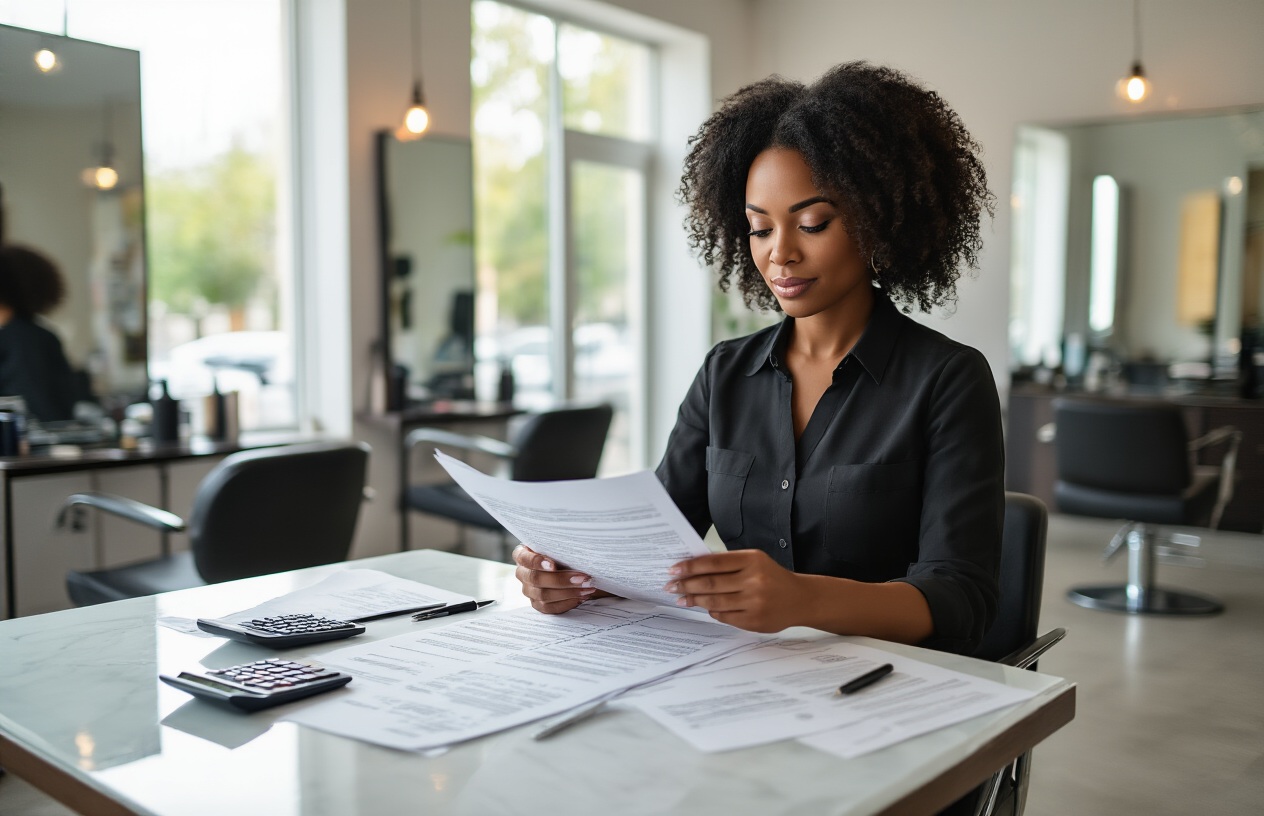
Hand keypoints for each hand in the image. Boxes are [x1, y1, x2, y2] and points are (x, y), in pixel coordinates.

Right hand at [512, 545, 607, 613]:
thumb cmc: (561, 551)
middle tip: (583, 578)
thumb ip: (559, 547)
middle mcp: (522, 573)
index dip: (537, 562)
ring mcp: (528, 590)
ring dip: (569, 592)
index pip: (524, 558)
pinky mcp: (537, 604)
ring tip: (587, 587)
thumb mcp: (558, 546)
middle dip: (561, 580)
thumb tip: (577, 545)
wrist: (566, 565)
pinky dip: (567, 603)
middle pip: (536, 579)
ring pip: (543, 595)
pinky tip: (581, 597)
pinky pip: (549, 607)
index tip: (553, 565)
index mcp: (522, 555)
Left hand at [665, 549, 806, 632]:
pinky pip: (724, 617)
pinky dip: (712, 612)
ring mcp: (754, 602)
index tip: (674, 569)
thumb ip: (728, 563)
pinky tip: (705, 607)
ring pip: (714, 602)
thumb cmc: (771, 577)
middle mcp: (754, 581)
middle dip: (686, 585)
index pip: (713, 562)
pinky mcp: (754, 621)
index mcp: (752, 560)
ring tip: (683, 598)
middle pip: (710, 583)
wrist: (800, 599)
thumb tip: (693, 568)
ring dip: (695, 600)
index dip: (690, 566)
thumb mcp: (754, 561)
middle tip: (671, 586)